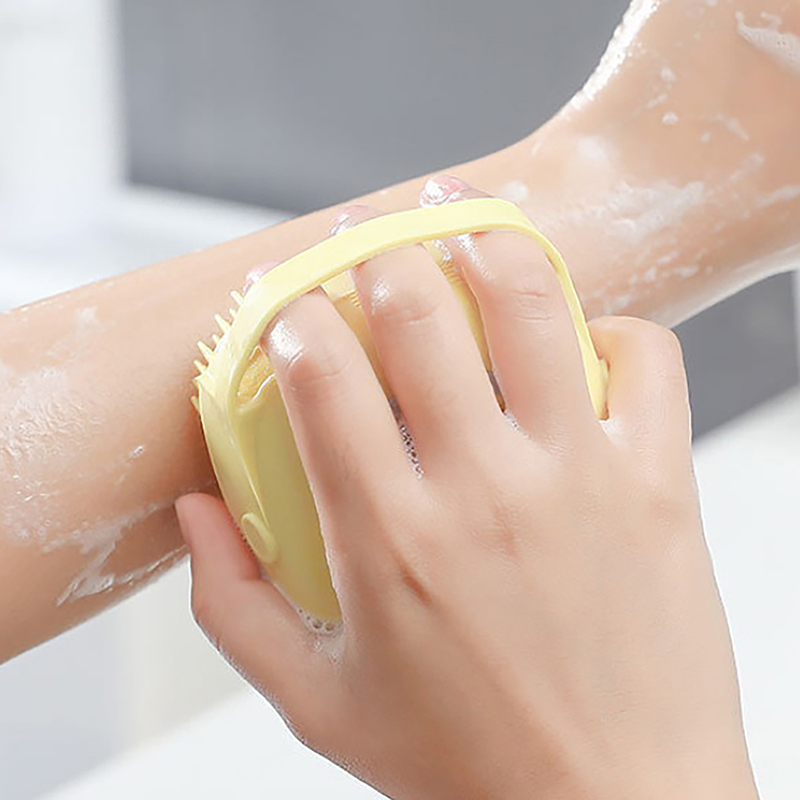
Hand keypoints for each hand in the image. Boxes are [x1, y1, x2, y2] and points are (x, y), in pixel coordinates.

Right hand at [176, 177, 756, 799]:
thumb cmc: (465, 765)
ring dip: (487, 246)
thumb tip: (192, 515)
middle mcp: (481, 490)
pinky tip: (582, 346)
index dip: (292, 319)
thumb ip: (233, 609)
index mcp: (387, 538)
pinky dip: (613, 328)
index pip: (319, 373)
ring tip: (467, 235)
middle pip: (417, 308)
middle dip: (380, 258)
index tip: (295, 321)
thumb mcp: (318, 706)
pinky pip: (647, 356)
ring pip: (531, 302)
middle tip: (376, 262)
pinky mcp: (658, 481)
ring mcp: (579, 477)